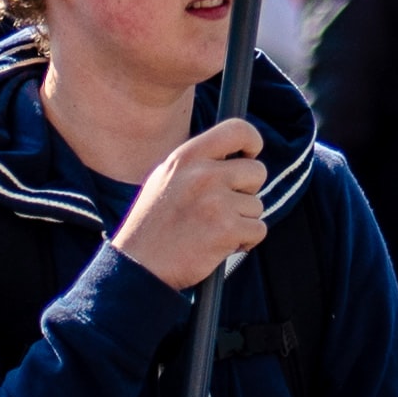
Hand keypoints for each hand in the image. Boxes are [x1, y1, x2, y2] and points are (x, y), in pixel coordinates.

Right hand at [111, 120, 268, 292]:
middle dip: (247, 192)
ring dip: (243, 220)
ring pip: (257, 205)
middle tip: (225, 208)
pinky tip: (221, 245)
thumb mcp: (165, 178)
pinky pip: (258, 229)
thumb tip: (233, 154)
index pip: (238, 130)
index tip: (251, 156)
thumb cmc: (152, 224)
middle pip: (257, 171)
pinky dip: (246, 241)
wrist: (139, 266)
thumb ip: (197, 163)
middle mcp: (204, 174)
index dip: (252, 141)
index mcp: (188, 156)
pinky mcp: (227, 229)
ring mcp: (217, 201)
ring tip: (213, 230)